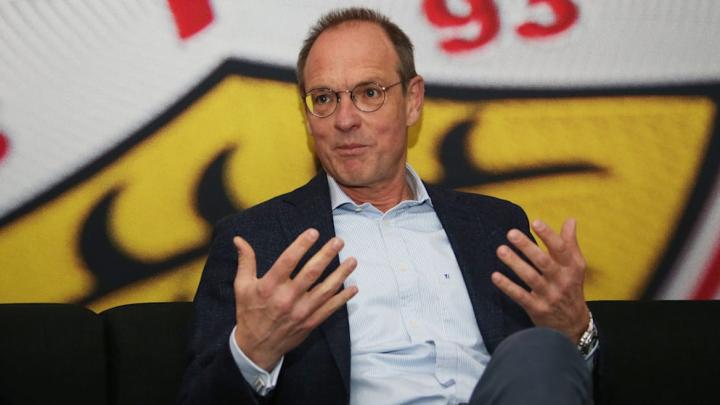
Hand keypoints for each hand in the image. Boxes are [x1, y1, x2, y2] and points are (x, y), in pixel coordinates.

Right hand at [232, 228, 357, 370]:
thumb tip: (239, 239)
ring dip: (340, 274)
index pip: (288, 261)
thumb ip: (245, 261)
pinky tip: (353, 287)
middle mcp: (287, 298)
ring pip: (325, 290)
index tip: (314, 232)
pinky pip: (330, 309)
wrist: (256, 348)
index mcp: (270, 286)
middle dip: (327, 255)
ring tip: (353, 260)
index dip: (301, 245)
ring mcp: (301, 311)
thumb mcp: (242, 286)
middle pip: (311, 273)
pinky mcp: (310, 322)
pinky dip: (343, 298)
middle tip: (339, 241)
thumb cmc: (249, 313)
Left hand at [492, 219, 589, 342]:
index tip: (535, 222)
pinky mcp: (537, 308)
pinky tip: (495, 276)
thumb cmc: (571, 289)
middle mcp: (561, 281)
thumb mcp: (576, 267)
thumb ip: (570, 244)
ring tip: (501, 250)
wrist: (573, 325)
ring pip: (530, 278)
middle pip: (544, 262)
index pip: (561, 249)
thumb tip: (570, 220)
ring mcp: (549, 296)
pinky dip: (507, 286)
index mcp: (571, 268)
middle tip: (512, 233)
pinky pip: (520, 296)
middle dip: (527, 247)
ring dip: (515, 263)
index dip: (549, 235)